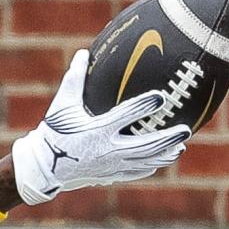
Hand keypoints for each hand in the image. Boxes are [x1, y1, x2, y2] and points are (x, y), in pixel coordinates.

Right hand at [12, 49, 187, 204]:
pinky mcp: (108, 175)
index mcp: (97, 130)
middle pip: (145, 146)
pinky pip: (134, 172)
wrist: (42, 168)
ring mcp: (110, 166)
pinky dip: (150, 166)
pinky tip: (161, 160)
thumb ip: (75, 79)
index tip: (162, 97)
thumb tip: (83, 52)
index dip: (145, 106)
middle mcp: (107, 150)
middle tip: (185, 129)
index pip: (127, 116)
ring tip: (181, 146)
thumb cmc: (53, 133)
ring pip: (144, 162)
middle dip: (167, 138)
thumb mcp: (62, 105)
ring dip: (164, 154)